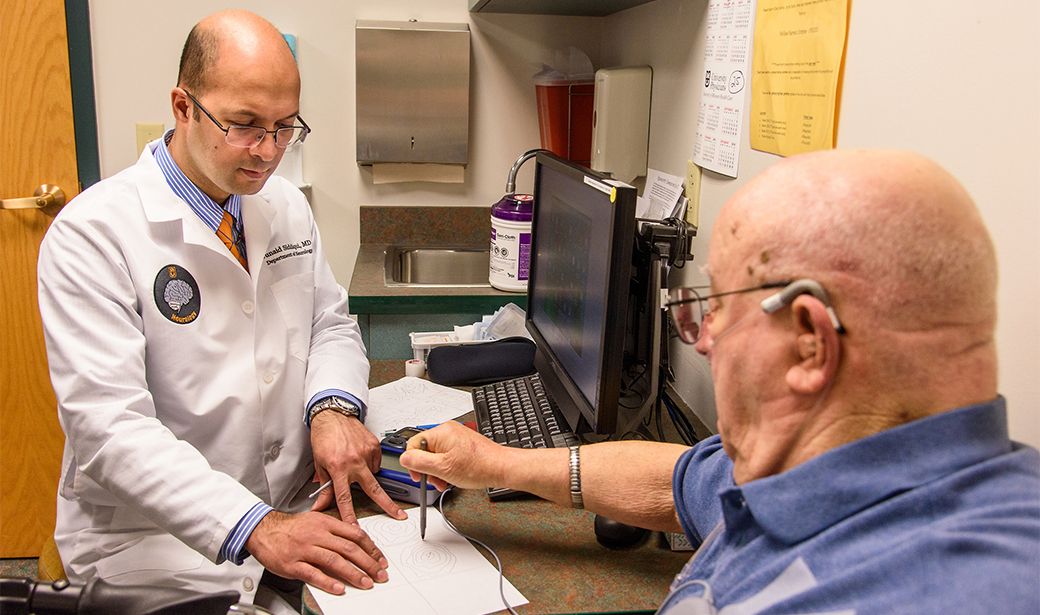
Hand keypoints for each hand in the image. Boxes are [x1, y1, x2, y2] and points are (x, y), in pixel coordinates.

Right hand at [246, 510, 387, 593]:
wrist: (263, 530)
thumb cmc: (291, 528)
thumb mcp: (316, 521)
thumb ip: (336, 530)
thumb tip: (358, 542)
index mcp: (326, 523)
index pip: (355, 535)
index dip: (372, 548)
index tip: (381, 559)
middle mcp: (317, 535)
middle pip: (349, 548)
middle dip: (368, 563)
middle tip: (380, 574)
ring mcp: (305, 549)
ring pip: (334, 561)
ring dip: (353, 574)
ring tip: (366, 583)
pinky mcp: (292, 564)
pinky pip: (313, 574)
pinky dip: (328, 581)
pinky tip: (340, 588)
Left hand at [309, 412, 405, 522]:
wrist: (333, 414)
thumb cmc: (323, 436)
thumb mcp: (319, 464)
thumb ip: (324, 487)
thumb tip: (322, 505)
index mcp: (338, 468)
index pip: (344, 498)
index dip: (349, 515)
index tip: (355, 527)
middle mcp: (354, 462)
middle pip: (374, 489)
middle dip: (388, 504)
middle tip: (399, 514)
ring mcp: (366, 453)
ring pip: (372, 474)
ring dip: (366, 475)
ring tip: (353, 463)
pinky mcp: (374, 445)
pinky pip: (375, 462)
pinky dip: (369, 463)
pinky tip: (359, 455)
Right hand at [398, 421, 509, 489]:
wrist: (501, 468)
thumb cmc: (479, 466)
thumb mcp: (442, 468)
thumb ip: (419, 462)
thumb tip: (404, 457)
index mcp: (441, 432)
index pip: (413, 444)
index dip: (413, 462)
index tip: (418, 475)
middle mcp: (448, 431)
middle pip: (425, 450)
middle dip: (427, 468)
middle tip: (434, 480)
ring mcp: (456, 437)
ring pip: (435, 455)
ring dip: (437, 470)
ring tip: (445, 481)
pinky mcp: (462, 444)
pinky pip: (446, 455)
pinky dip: (446, 467)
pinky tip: (452, 476)